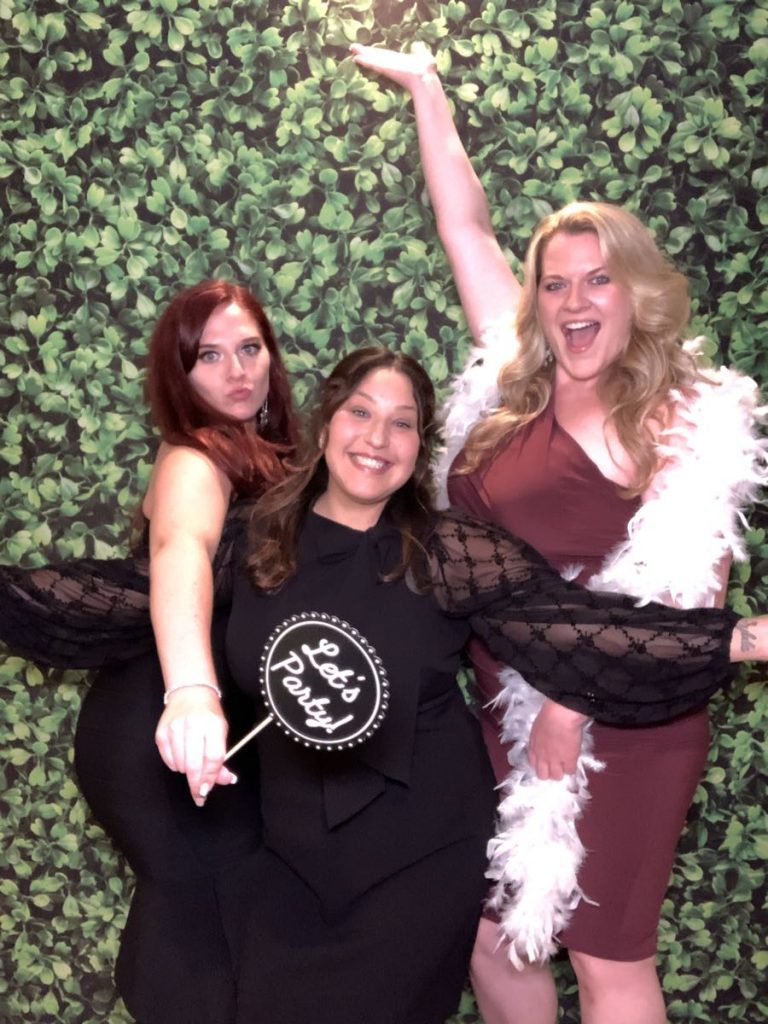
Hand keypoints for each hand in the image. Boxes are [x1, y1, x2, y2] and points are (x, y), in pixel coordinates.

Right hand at [155, 688, 235, 805]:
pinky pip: (168, 760)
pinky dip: (176, 764)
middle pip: (194, 765)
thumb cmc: (208, 715)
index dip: (210, 778)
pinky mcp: (161, 733)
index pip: (212, 758)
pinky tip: (182, 755)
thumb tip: (225, 780)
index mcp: (213, 724)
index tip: (207, 791)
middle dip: (196, 784)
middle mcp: (192, 725)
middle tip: (199, 794)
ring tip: (192, 762)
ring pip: (180, 765)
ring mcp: (174, 728)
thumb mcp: (221, 732)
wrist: (190, 693)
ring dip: (187, 772)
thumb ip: (221, 758)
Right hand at [349, 42, 436, 90]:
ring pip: (372, 59)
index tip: (367, 50)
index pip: (384, 55)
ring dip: (362, 54)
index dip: (375, 52)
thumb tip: (416, 44)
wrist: (425, 79)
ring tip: (351, 49)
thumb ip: (418, 49)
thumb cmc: (426, 70)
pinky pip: (373, 63)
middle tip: (352, 48)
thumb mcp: (422, 54)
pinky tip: (356, 58)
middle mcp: (391, 64)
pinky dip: (365, 60)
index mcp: (398, 61)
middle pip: (375, 56)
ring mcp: (387, 67)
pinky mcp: (385, 68)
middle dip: (364, 52)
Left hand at [527, 699, 587, 780]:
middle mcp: (542, 757)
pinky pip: (570, 771)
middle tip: (556, 766)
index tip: (546, 761)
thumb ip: (541, 737)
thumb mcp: (539, 727)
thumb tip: (546, 738)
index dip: (541, 764)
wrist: (560, 716)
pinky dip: (572, 767)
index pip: (533, 764)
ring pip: (557, 777)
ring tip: (566, 764)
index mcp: (533, 747)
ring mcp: (555, 761)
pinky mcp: (569, 761)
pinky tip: (574, 760)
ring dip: (561, 771)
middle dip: (549, 772)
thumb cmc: (549, 714)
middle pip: (543, 775)